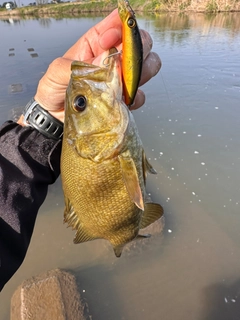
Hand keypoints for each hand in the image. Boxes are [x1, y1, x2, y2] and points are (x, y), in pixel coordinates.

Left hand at [19, 9, 160, 123]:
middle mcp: (112, 59)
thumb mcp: (56, 72)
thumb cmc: (53, 91)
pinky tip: (120, 102)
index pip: (116, 26)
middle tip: (122, 63)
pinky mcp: (124, 99)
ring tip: (121, 84)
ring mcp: (121, 79)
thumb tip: (103, 60)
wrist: (56, 118)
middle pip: (140, 42)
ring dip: (139, 73)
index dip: (119, 27)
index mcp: (95, 45)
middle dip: (138, 49)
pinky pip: (140, 94)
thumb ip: (76, 65)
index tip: (109, 40)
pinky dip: (135, 97)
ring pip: (147, 65)